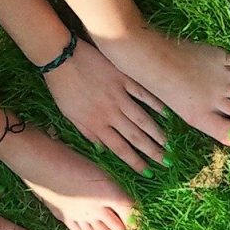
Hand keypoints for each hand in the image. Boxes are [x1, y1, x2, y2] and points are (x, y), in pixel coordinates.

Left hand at [44, 40, 169, 173]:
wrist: (60, 57)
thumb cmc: (62, 87)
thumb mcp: (69, 115)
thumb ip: (87, 133)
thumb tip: (102, 150)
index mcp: (96, 124)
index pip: (119, 149)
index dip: (135, 162)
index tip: (148, 173)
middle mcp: (110, 113)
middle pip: (135, 137)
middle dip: (152, 152)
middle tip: (167, 163)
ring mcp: (118, 95)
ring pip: (142, 118)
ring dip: (157, 133)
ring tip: (169, 144)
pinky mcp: (123, 78)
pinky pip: (142, 93)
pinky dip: (155, 104)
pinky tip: (166, 114)